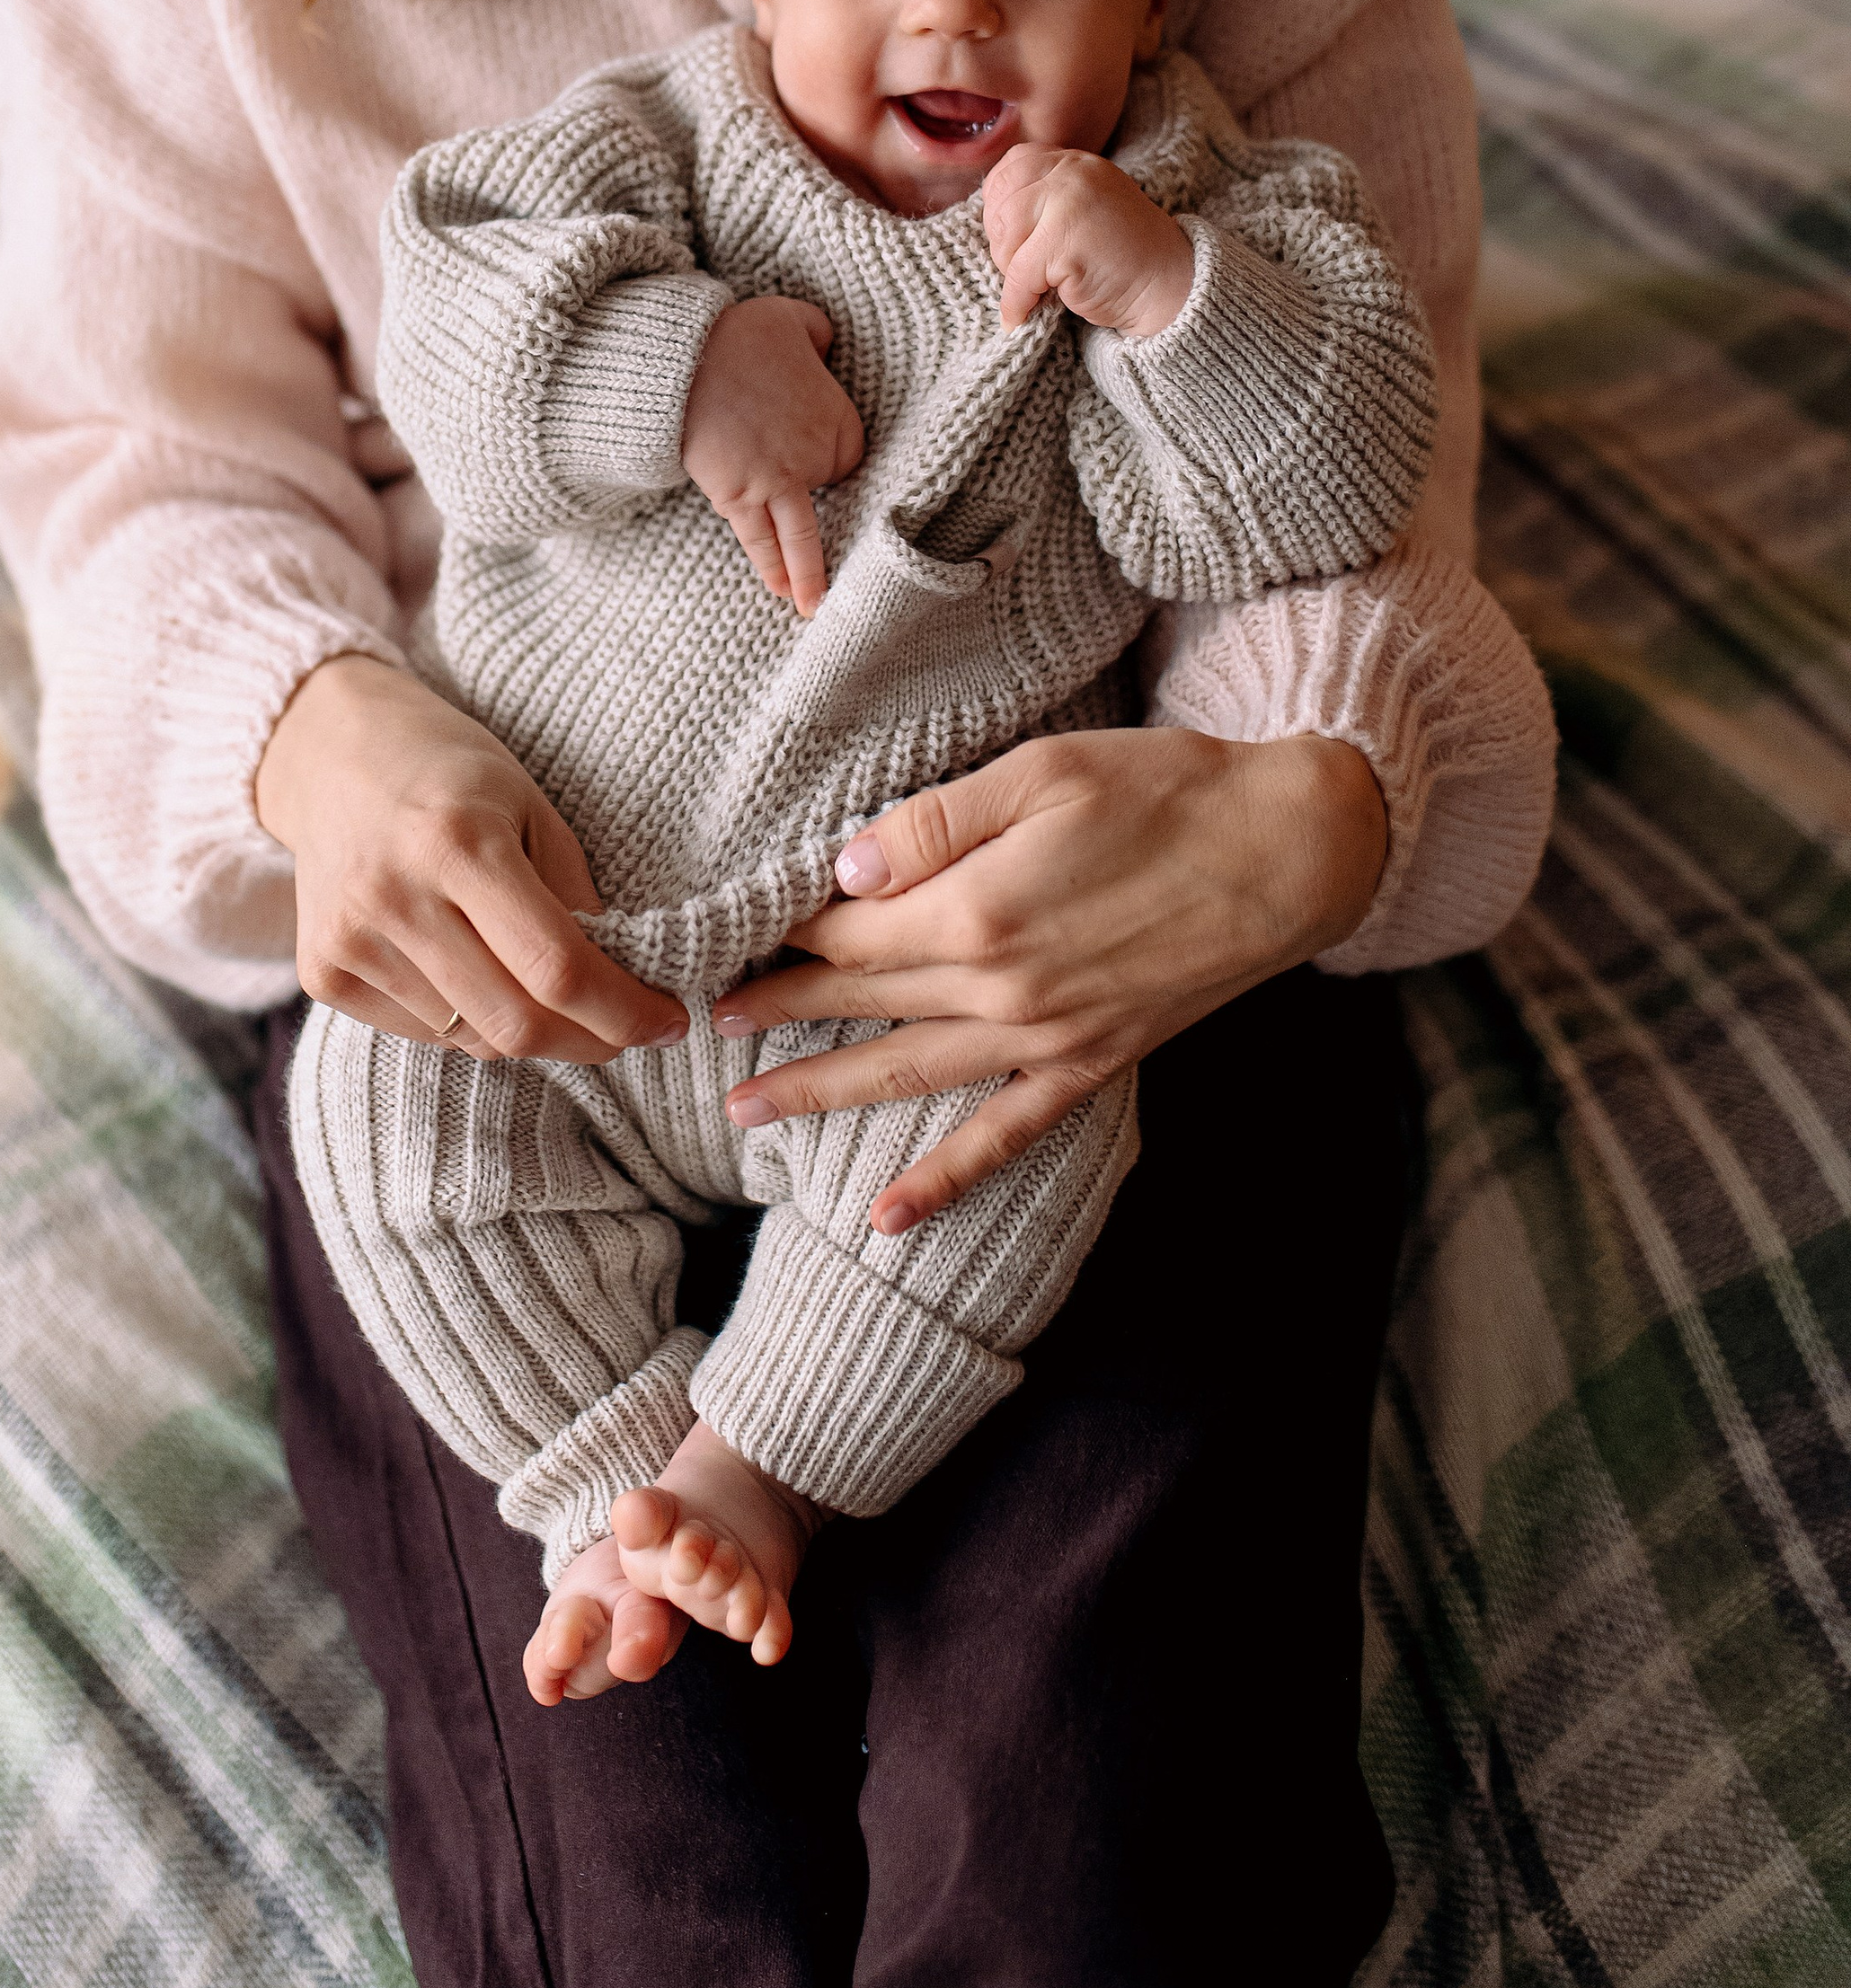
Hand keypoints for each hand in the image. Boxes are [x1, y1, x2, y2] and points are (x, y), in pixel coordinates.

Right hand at [258, 653, 686, 1059]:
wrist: (329, 752)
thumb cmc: (447, 769)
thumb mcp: (528, 803)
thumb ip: (573, 893)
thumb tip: (621, 983)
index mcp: (457, 843)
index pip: (556, 966)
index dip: (623, 1010)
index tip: (666, 1020)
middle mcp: (394, 897)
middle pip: (514, 1023)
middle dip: (589, 1040)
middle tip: (626, 1030)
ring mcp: (350, 941)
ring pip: (470, 1038)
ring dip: (528, 1030)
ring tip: (543, 987)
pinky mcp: (321, 971)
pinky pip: (422, 1034)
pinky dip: (468, 1023)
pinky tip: (476, 975)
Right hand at [680, 292, 865, 617]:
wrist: (685, 358)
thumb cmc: (740, 334)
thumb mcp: (797, 319)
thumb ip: (821, 337)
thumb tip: (823, 351)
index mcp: (838, 417)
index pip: (848, 456)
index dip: (828, 454)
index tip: (810, 452)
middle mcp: (814, 457)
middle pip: (829, 497)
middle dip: (824, 517)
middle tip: (834, 554)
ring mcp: (777, 482)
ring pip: (801, 536)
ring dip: (808, 574)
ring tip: (814, 607)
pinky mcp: (737, 496)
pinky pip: (761, 539)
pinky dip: (772, 566)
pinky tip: (782, 592)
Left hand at [711, 728, 1385, 1226]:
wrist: (1287, 850)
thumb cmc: (1163, 789)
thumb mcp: (1040, 770)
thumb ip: (934, 823)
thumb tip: (843, 868)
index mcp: (976, 910)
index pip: (849, 924)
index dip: (787, 925)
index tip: (732, 929)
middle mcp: (1000, 990)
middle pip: (861, 999)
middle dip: (777, 1009)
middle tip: (700, 1023)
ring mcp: (1045, 1039)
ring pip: (905, 1074)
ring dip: (820, 1093)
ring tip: (742, 1110)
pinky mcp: (1090, 1064)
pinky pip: (1001, 1136)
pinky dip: (942, 1180)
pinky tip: (886, 1217)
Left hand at [982, 144, 1193, 335]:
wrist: (1169, 286)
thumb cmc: (1123, 254)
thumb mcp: (1085, 207)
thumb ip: (1047, 198)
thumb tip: (989, 215)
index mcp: (1075, 161)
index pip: (1012, 166)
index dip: (999, 203)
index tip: (1009, 235)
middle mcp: (1072, 173)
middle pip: (1002, 203)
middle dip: (1002, 242)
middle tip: (1021, 269)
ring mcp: (1070, 204)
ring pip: (1006, 237)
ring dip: (1010, 271)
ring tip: (1033, 287)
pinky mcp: (1067, 242)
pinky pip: (1019, 274)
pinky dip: (1016, 301)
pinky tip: (1021, 315)